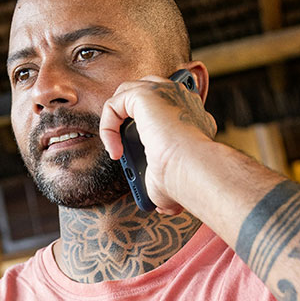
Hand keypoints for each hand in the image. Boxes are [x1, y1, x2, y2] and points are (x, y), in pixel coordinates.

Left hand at [99, 75, 216, 213]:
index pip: (166, 111)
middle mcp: (181, 100)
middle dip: (127, 116)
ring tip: (116, 150)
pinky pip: (114, 104)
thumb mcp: (173, 185)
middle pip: (145, 94)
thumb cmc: (185, 181)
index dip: (147, 130)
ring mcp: (165, 93)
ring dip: (114, 123)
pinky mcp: (146, 94)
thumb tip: (164, 207)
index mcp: (192, 118)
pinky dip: (107, 127)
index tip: (143, 158)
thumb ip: (165, 188)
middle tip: (122, 147)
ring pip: (126, 95)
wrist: (191, 172)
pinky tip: (114, 150)